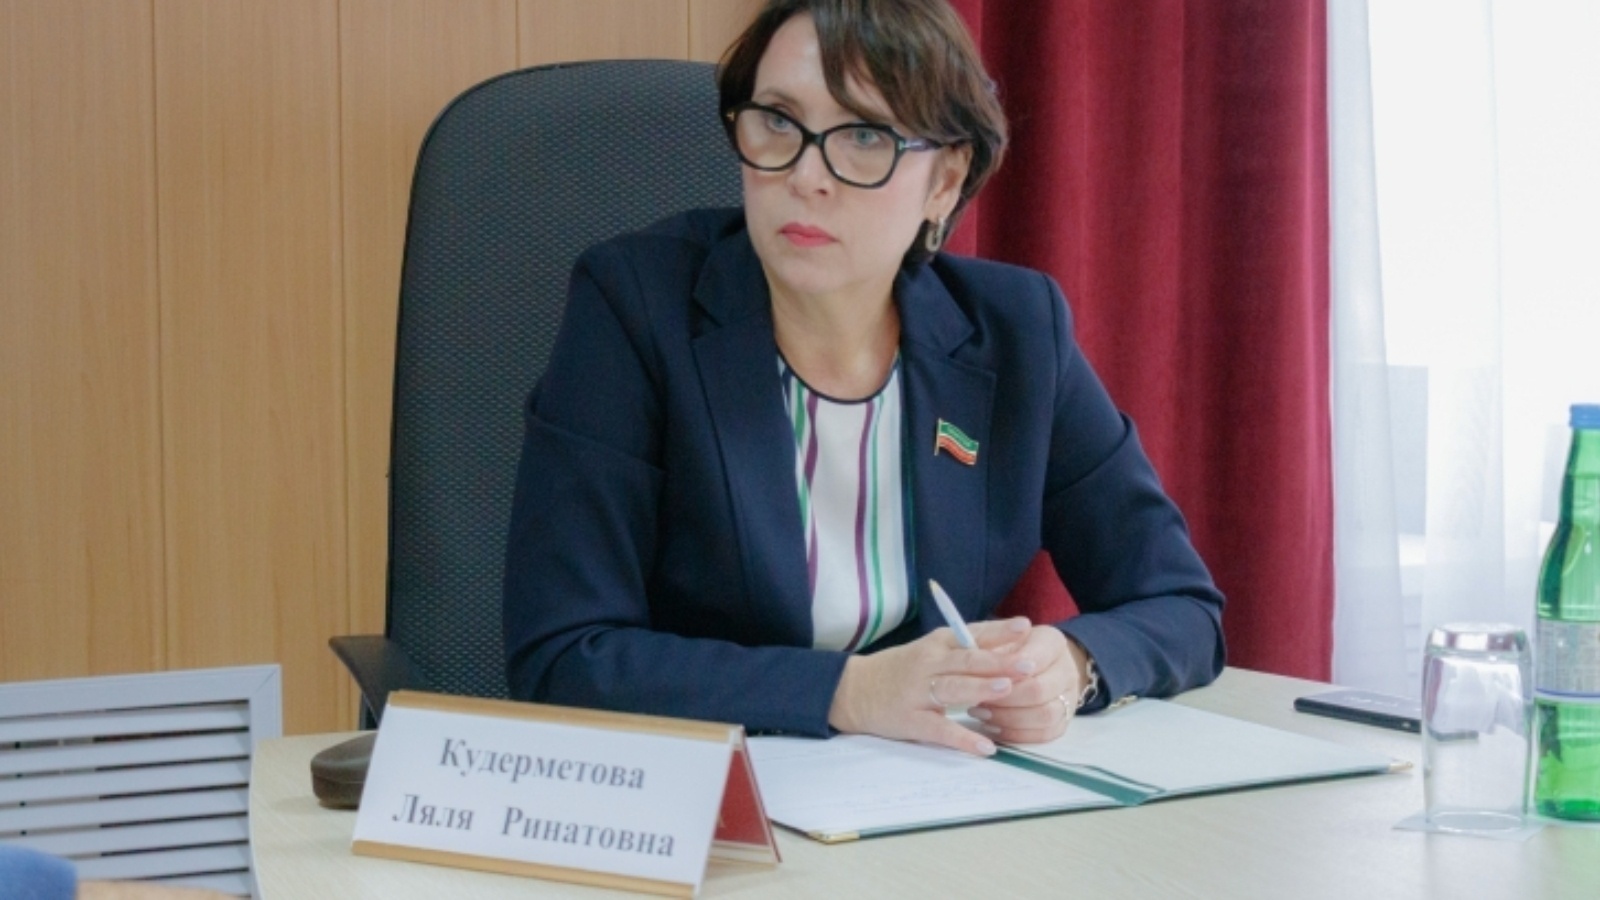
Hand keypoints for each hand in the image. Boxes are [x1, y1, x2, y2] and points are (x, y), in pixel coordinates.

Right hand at [827, 617, 1032, 755]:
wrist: (853, 690)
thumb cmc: (900, 670)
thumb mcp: (930, 652)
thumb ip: (964, 651)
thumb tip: (1011, 650)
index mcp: (936, 644)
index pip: (971, 634)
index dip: (998, 631)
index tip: (1026, 627)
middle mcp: (928, 664)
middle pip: (966, 661)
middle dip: (998, 662)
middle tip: (1028, 664)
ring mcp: (917, 692)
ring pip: (953, 688)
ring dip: (980, 688)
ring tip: (1007, 689)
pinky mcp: (910, 720)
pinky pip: (939, 729)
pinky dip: (963, 738)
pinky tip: (985, 746)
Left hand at [967, 626, 1091, 743]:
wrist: (1040, 666)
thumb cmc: (1013, 649)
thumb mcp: (1002, 637)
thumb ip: (992, 644)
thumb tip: (974, 656)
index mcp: (1052, 642)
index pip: (1033, 659)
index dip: (1007, 671)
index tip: (983, 677)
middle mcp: (1067, 670)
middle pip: (1038, 691)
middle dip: (1004, 698)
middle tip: (977, 698)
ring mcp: (1069, 698)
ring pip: (1044, 716)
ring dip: (1008, 718)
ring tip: (981, 713)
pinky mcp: (1063, 722)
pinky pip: (1043, 734)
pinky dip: (1016, 734)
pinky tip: (994, 727)